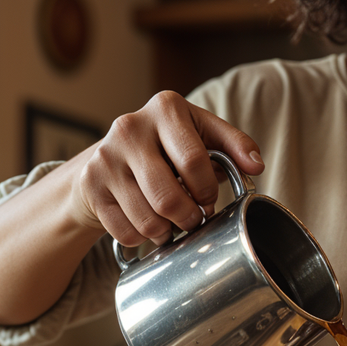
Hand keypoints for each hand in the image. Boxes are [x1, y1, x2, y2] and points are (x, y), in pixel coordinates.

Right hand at [68, 91, 262, 247]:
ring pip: (148, 220)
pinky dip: (143, 237)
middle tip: (193, 219)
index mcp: (166, 107)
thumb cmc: (167, 147)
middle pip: (169, 197)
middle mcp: (130, 127)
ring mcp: (106, 157)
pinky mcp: (90, 185)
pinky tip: (148, 224)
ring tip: (172, 223)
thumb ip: (233, 145)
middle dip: (189, 218)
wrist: (110, 157)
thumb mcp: (202, 133)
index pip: (196, 161)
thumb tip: (256, 165)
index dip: (208, 191)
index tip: (209, 199)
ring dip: (167, 232)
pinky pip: (126, 231)